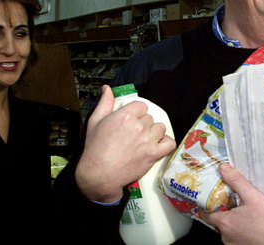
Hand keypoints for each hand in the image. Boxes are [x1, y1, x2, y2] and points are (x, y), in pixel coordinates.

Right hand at [75, 85, 175, 202]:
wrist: (99, 175)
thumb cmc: (95, 149)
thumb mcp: (95, 122)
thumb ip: (105, 103)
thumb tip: (107, 89)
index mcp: (125, 116)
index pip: (142, 106)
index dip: (136, 112)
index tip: (131, 120)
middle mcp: (139, 126)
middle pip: (150, 118)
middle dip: (142, 124)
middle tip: (132, 134)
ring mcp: (147, 140)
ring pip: (160, 128)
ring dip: (154, 133)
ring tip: (143, 140)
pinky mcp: (153, 154)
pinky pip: (169, 143)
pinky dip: (165, 143)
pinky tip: (157, 144)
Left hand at [201, 163, 263, 244]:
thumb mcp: (253, 196)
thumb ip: (236, 181)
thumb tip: (224, 168)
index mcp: (225, 223)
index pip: (206, 215)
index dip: (208, 206)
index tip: (211, 198)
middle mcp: (225, 237)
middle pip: (219, 222)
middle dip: (225, 212)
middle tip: (233, 201)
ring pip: (229, 231)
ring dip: (234, 222)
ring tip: (245, 212)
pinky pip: (237, 238)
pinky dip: (241, 231)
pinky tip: (252, 223)